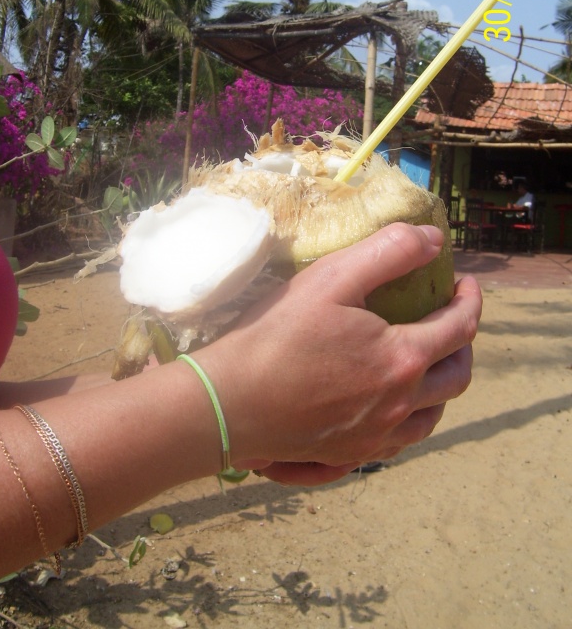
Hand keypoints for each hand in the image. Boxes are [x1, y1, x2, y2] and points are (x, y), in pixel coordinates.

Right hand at [197, 223, 481, 485]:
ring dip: (440, 387)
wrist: (226, 405)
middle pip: (458, 378)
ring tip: (425, 364)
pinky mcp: (349, 457)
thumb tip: (432, 239)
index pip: (460, 327)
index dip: (470, 301)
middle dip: (464, 344)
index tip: (464, 283)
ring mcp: (376, 439)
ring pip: (432, 418)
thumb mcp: (331, 279)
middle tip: (449, 320)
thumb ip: (387, 252)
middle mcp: (399, 406)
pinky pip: (399, 443)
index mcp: (401, 360)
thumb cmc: (275, 336)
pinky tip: (390, 408)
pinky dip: (409, 420)